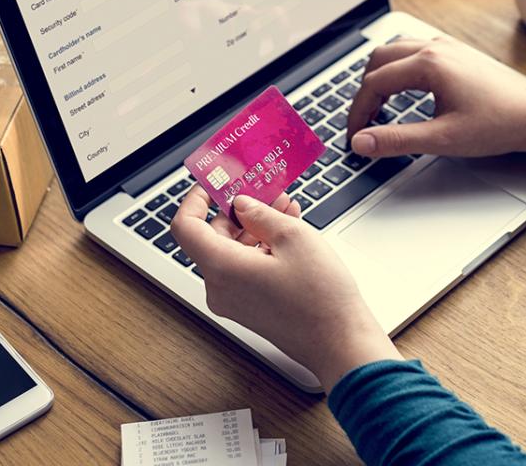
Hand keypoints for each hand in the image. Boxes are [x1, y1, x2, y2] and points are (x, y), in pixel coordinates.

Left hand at [171, 187, 401, 391]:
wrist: (339, 342)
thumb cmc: (321, 297)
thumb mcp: (294, 237)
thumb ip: (260, 214)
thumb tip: (241, 204)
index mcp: (223, 268)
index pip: (185, 227)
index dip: (194, 200)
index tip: (212, 184)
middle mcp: (219, 287)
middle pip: (211, 237)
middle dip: (237, 211)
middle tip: (263, 191)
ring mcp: (232, 301)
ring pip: (230, 252)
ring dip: (253, 228)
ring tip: (285, 210)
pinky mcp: (247, 307)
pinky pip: (242, 269)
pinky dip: (259, 248)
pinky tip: (286, 234)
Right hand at [347, 35, 525, 157]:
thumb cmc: (497, 125)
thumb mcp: (442, 139)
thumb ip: (397, 140)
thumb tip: (362, 142)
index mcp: (429, 65)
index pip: (374, 83)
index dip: (357, 112)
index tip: (355, 135)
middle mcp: (435, 48)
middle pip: (378, 60)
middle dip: (364, 92)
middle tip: (363, 122)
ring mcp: (447, 47)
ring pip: (395, 51)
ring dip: (379, 76)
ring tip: (378, 107)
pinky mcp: (456, 52)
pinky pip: (413, 50)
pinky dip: (398, 68)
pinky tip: (404, 91)